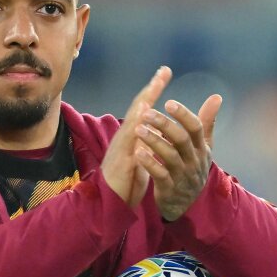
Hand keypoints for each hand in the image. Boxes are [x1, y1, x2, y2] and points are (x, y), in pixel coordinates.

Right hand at [101, 67, 171, 206]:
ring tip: (152, 90)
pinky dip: (134, 136)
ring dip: (141, 108)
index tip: (165, 73)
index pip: (144, 110)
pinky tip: (140, 124)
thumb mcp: (140, 159)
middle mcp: (125, 139)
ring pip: (131, 125)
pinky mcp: (120, 165)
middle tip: (163, 72)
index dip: (153, 92)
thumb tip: (155, 128)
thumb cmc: (125, 183)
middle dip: (150, 91)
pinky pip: (128, 149)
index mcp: (132, 137)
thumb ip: (146, 143)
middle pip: (137, 110)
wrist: (111, 205)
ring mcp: (121, 151)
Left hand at [135, 88, 222, 220]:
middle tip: (147, 113)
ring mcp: (182, 176)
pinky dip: (149, 163)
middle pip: (181, 140)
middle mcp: (194, 161)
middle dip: (164, 125)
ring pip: (170, 156)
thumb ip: (207, 122)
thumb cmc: (192, 168)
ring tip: (138, 129)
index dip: (183, 115)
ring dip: (154, 141)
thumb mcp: (203, 147)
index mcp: (201, 148)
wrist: (187, 204)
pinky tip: (138, 152)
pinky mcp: (170, 189)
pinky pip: (160, 175)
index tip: (168, 103)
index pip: (196, 128)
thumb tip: (217, 97)